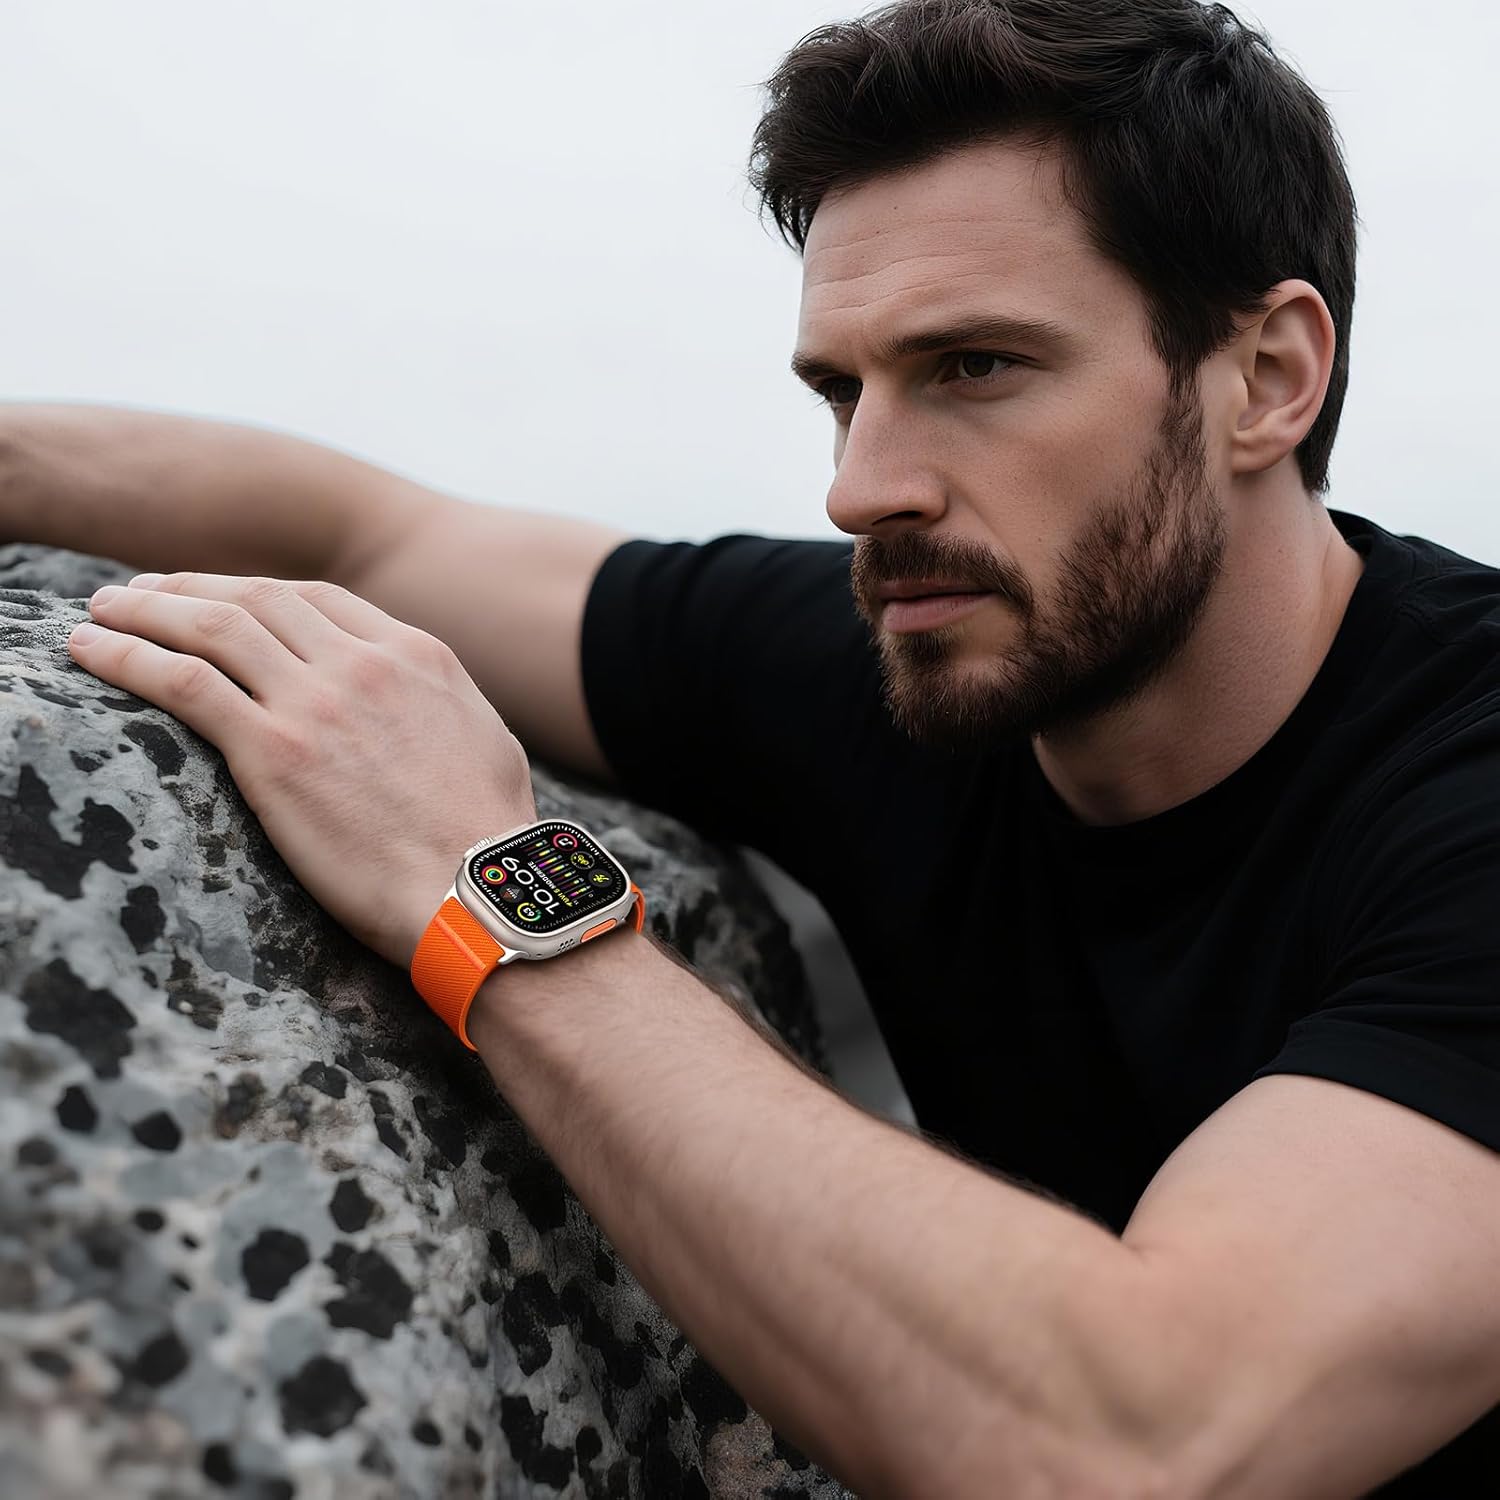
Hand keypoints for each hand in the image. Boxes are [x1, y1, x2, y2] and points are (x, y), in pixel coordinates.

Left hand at [68, 572, 537, 966]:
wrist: (477, 888)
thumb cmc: (488, 835)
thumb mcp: (484, 740)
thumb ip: (438, 704)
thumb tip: (418, 704)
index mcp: (417, 655)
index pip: (318, 599)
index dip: (255, 591)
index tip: (218, 598)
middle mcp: (363, 663)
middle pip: (258, 598)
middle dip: (191, 588)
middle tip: (142, 594)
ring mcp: (317, 701)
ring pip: (212, 625)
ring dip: (146, 610)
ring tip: (101, 611)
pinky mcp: (274, 750)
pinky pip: (183, 682)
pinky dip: (127, 657)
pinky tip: (90, 652)